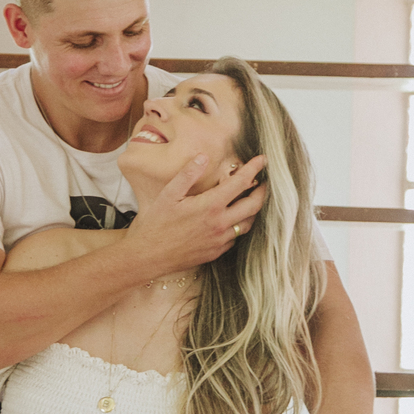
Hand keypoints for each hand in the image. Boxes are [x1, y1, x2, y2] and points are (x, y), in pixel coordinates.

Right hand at [127, 154, 267, 276]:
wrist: (147, 256)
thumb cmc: (155, 224)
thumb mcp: (168, 194)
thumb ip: (188, 174)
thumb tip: (204, 156)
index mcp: (210, 206)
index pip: (241, 182)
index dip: (254, 168)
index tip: (262, 159)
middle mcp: (220, 224)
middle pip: (254, 205)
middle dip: (263, 191)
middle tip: (265, 181)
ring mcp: (220, 240)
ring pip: (248, 223)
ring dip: (253, 210)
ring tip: (252, 199)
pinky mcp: (216, 252)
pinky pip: (235, 237)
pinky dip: (239, 226)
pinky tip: (233, 220)